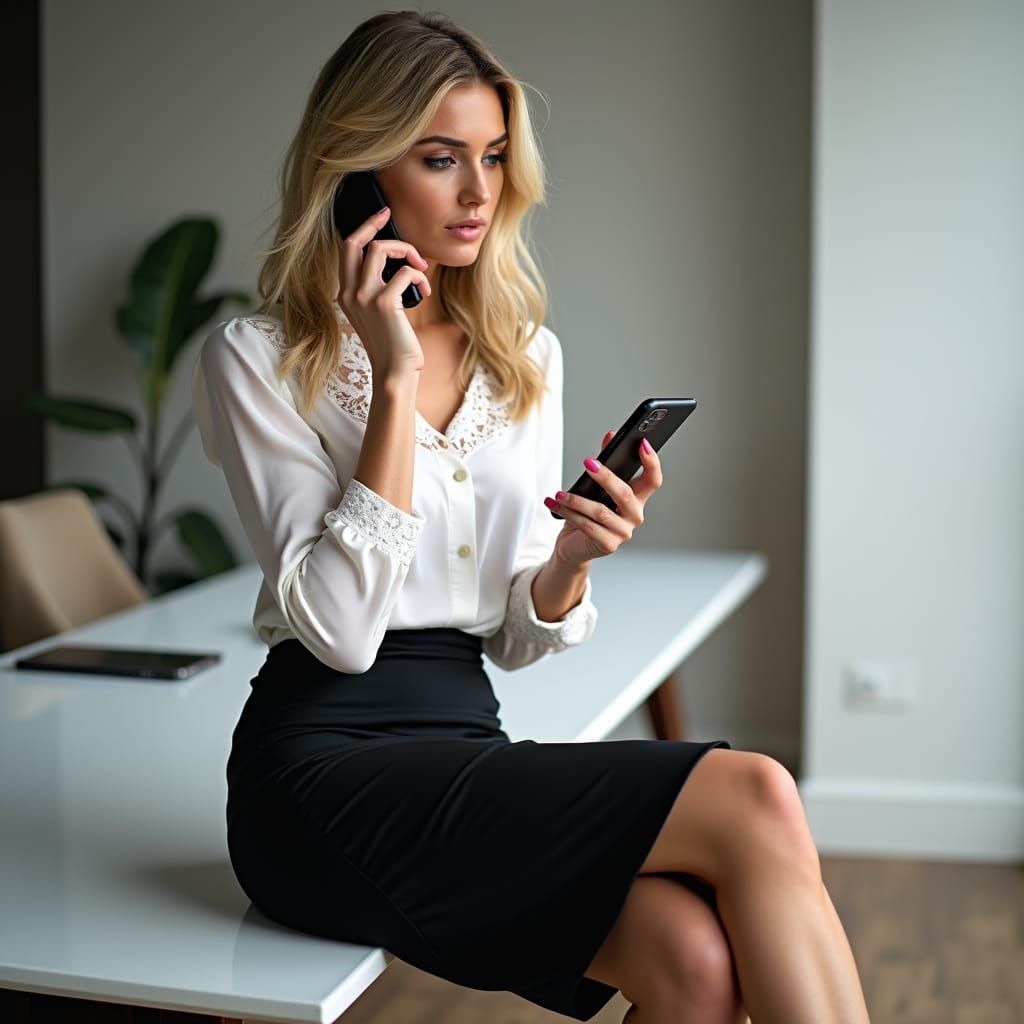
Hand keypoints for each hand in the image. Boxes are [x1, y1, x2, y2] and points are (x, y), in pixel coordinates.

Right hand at [336, 205, 431, 379]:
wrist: (394, 373)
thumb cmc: (393, 346)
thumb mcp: (379, 314)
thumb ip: (379, 289)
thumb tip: (399, 263)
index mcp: (346, 294)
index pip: (347, 250)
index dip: (364, 228)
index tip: (381, 215)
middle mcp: (349, 293)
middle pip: (354, 241)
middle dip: (374, 224)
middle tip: (391, 217)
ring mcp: (364, 297)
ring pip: (380, 249)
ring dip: (406, 250)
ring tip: (420, 268)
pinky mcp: (384, 303)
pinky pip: (405, 271)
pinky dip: (419, 276)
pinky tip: (424, 291)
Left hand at [545, 429, 662, 566]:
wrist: (574, 546)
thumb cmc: (587, 514)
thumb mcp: (595, 487)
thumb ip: (605, 461)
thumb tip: (611, 435)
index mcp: (637, 499)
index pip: (653, 480)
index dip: (652, 462)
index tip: (643, 443)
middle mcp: (635, 516)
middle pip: (626, 494)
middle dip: (606, 477)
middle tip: (588, 463)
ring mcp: (623, 533)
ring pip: (601, 511)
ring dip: (577, 500)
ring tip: (560, 492)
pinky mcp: (607, 544)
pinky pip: (587, 525)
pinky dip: (569, 513)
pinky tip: (555, 504)